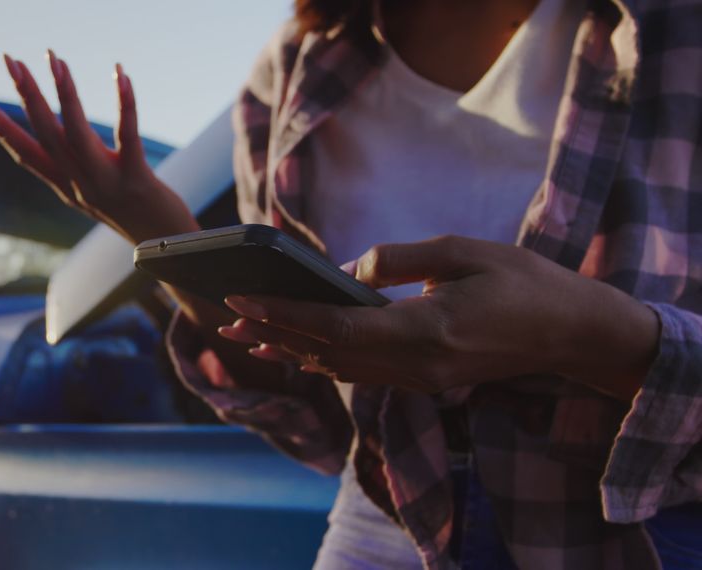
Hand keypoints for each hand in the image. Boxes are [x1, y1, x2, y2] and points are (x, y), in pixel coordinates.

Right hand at [0, 51, 196, 243]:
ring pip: (76, 135)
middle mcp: (78, 186)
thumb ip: (74, 165)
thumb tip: (56, 133)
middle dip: (25, 95)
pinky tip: (121, 75)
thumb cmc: (135, 213)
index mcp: (65, 186)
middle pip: (45, 136)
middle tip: (10, 60)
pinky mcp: (137, 180)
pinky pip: (127, 137)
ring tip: (55, 60)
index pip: (22, 152)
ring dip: (64, 96)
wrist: (167, 249)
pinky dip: (124, 104)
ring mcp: (105, 184)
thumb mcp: (94, 190)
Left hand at [218, 236, 658, 399]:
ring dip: (292, 350)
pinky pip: (362, 373)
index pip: (334, 328)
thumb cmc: (524, 282)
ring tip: (249, 332)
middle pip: (326, 354)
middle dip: (273, 333)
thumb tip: (348, 272)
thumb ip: (399, 260)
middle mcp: (416, 365)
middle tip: (227, 316)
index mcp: (425, 330)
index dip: (283, 314)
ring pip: (340, 368)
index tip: (242, 299)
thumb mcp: (463, 251)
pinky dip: (324, 359)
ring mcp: (421, 379)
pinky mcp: (426, 379)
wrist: (571, 332)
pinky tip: (300, 348)